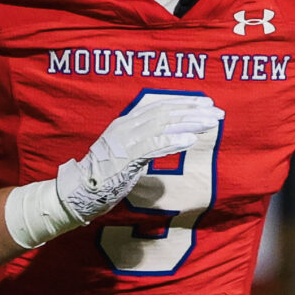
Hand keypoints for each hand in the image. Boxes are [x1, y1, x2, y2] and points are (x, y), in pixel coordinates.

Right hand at [53, 93, 218, 222]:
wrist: (77, 191)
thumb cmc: (103, 177)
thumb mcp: (126, 154)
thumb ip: (145, 144)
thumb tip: (169, 139)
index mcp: (126, 123)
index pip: (160, 106)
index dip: (184, 102)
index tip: (206, 103)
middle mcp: (126, 126)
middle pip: (165, 112)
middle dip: (193, 110)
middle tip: (217, 111)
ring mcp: (124, 141)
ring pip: (162, 124)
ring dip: (189, 123)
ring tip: (210, 122)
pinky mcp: (125, 158)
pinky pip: (152, 146)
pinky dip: (172, 142)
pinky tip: (190, 141)